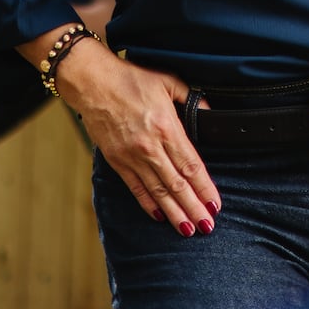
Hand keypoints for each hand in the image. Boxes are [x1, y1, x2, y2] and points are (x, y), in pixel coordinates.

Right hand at [55, 44, 218, 234]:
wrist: (93, 83)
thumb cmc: (129, 79)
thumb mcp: (169, 81)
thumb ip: (192, 98)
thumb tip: (209, 112)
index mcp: (166, 127)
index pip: (191, 165)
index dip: (204, 188)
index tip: (215, 204)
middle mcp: (150, 147)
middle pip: (177, 185)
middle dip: (194, 208)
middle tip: (207, 226)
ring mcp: (132, 157)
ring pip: (158, 192)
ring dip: (174, 213)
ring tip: (188, 229)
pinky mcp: (117, 161)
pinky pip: (136, 188)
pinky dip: (148, 204)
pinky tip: (159, 216)